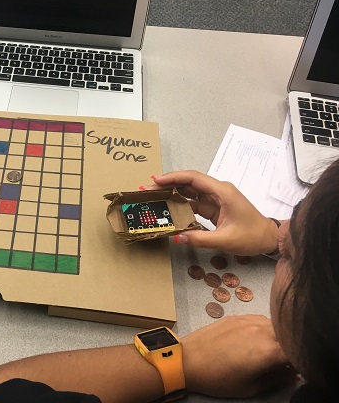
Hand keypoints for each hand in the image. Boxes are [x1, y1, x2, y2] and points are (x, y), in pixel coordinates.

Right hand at [142, 171, 279, 254]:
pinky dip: (180, 204)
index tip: (155, 180)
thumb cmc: (252, 236)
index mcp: (222, 192)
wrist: (270, 239)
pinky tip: (167, 208)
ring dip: (172, 192)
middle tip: (148, 188)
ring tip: (153, 196)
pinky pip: (194, 202)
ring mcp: (216, 198)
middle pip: (189, 182)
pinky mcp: (214, 207)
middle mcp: (218, 191)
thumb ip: (200, 238)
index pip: (193, 179)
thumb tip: (176, 237)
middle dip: (168, 183)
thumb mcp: (225, 240)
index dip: (173, 177)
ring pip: (190, 191)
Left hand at [183, 315, 295, 396]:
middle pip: (288, 337)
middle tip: (277, 363)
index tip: (291, 371)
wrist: (188, 360)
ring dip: (277, 337)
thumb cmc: (218, 378)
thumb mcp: (251, 387)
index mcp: (270, 350)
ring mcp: (249, 320)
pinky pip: (259, 320)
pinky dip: (263, 329)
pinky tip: (253, 340)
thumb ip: (277, 379)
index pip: (297, 354)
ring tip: (264, 351)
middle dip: (288, 349)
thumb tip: (292, 374)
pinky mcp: (237, 316)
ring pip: (275, 326)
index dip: (297, 364)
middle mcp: (263, 330)